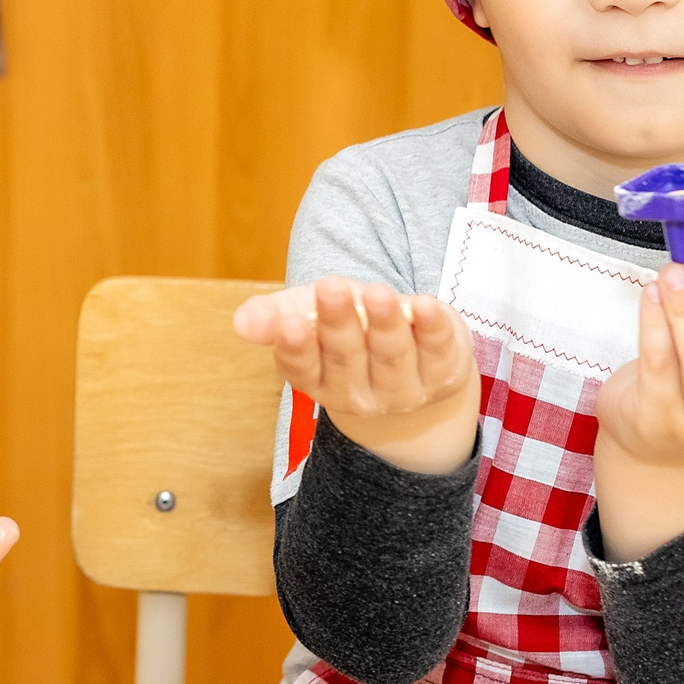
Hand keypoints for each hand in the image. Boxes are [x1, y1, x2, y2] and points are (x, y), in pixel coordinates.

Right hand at [232, 276, 478, 471]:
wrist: (415, 356)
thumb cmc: (352, 328)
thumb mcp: (309, 315)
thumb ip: (274, 315)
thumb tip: (240, 321)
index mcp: (317, 380)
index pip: (302, 368)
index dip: (296, 347)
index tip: (291, 324)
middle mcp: (358, 394)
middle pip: (346, 359)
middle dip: (339, 324)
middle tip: (330, 288)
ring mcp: (403, 391)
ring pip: (392, 358)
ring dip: (385, 325)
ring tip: (376, 293)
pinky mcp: (443, 376)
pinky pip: (438, 352)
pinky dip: (433, 329)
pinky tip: (426, 305)